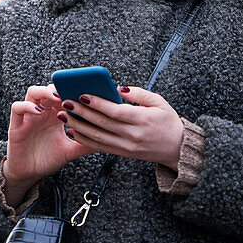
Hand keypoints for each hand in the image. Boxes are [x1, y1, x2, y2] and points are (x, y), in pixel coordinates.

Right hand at [5, 85, 93, 194]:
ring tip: (57, 97)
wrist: (28, 174)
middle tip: (74, 90)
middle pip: (50, 89)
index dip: (73, 90)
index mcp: (55, 114)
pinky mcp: (16, 125)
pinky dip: (27, 106)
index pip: (64, 94)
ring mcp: (28, 116)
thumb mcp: (70, 150)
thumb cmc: (47, 159)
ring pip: (33, 92)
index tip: (86, 91)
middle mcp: (42, 112)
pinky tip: (39, 111)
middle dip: (62, 87)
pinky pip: (18, 107)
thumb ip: (85, 143)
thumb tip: (108, 141)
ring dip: (45, 91)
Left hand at [58, 86, 184, 169]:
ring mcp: (127, 146)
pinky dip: (84, 139)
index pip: (115, 111)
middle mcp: (133, 135)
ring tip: (65, 116)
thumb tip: (118, 88)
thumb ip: (139, 93)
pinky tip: (73, 131)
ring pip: (97, 137)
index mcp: (143, 120)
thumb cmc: (168, 122)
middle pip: (103, 123)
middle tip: (66, 102)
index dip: (98, 103)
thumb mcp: (159, 102)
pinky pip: (100, 147)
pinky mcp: (123, 154)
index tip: (83, 95)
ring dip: (78, 126)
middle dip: (82, 113)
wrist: (177, 148)